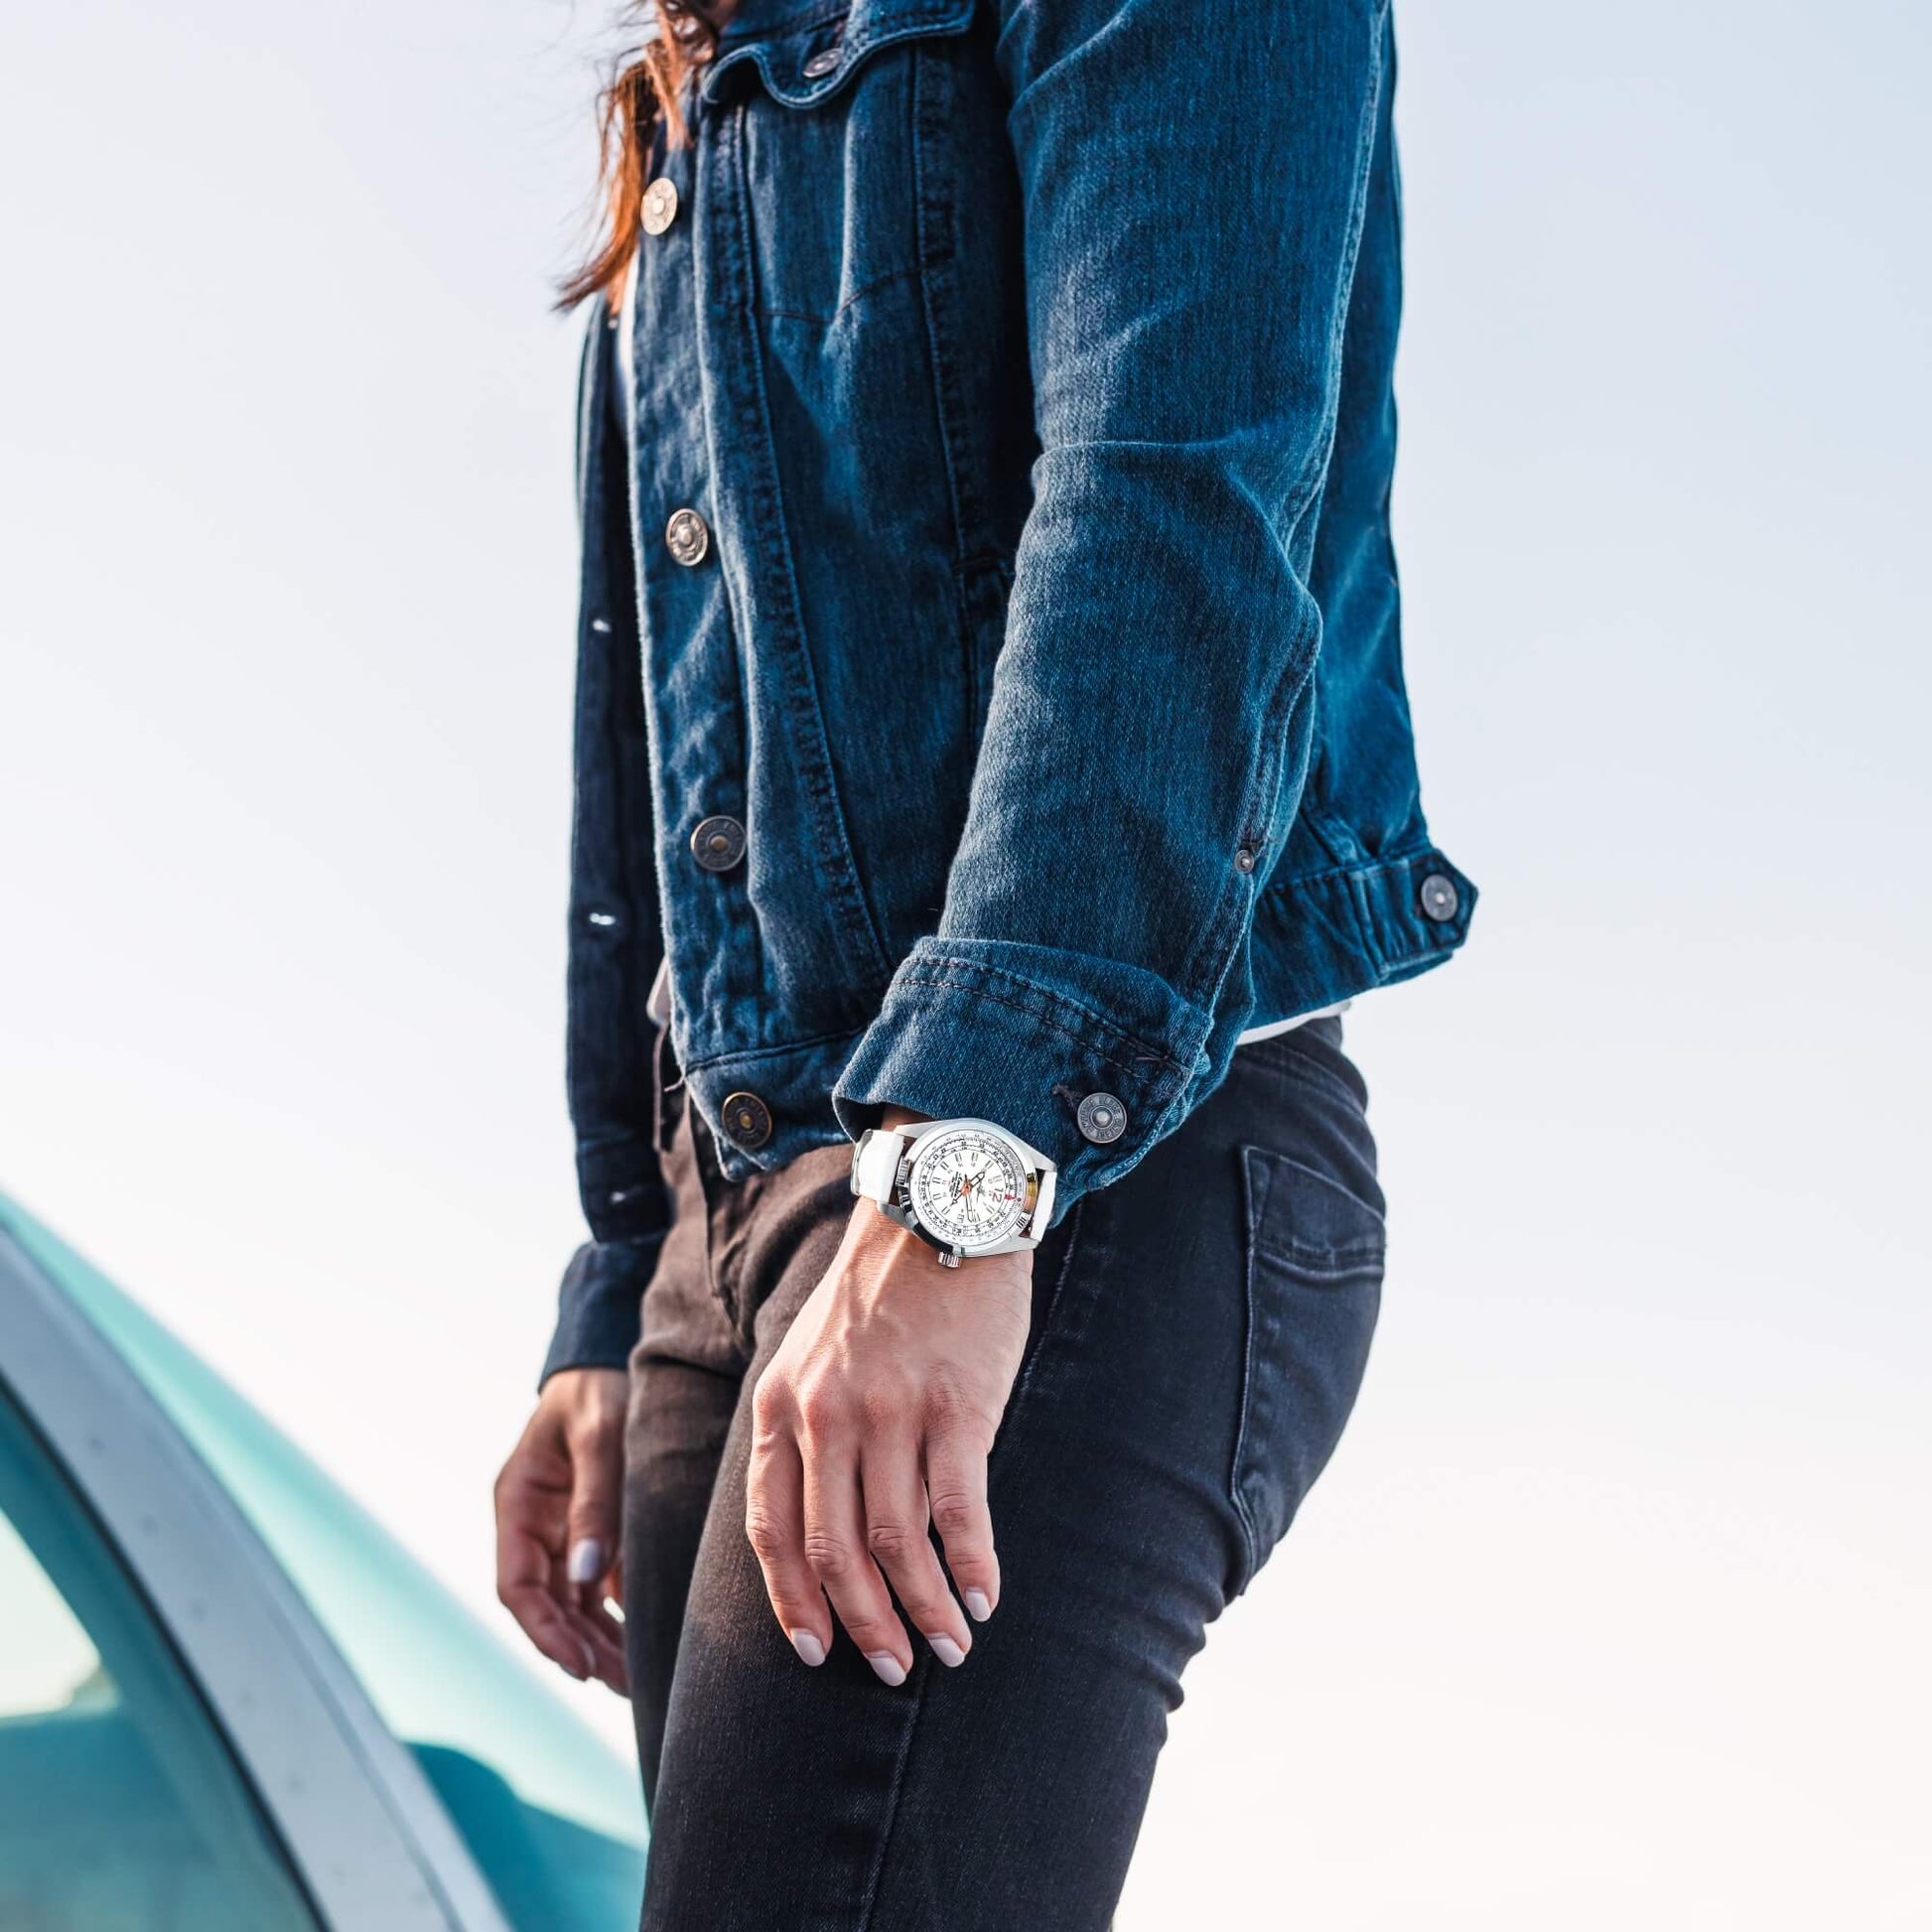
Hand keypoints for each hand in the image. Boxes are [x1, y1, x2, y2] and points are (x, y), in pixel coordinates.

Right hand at [494, 1367, 629, 1692]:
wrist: (613, 1358)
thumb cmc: (600, 1391)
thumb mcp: (599, 1437)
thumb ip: (595, 1502)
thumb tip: (585, 1577)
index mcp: (517, 1503)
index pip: (517, 1586)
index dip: (544, 1631)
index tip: (578, 1665)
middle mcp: (534, 1524)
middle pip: (547, 1604)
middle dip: (579, 1648)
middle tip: (623, 1685)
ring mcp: (562, 1529)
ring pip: (573, 1602)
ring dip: (598, 1640)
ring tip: (637, 1678)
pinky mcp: (592, 1528)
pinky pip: (598, 1584)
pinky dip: (617, 1613)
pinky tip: (645, 1638)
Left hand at [746, 1188, 1032, 1683]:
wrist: (939, 1214)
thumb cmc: (879, 1294)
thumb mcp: (809, 1354)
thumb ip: (804, 1429)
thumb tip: (818, 1525)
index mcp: (782, 1406)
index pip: (772, 1529)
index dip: (792, 1601)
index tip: (815, 1652)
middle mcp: (828, 1416)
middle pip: (836, 1550)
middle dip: (863, 1624)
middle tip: (893, 1669)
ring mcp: (892, 1413)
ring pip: (899, 1543)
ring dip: (924, 1610)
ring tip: (949, 1646)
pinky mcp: (957, 1407)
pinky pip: (959, 1508)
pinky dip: (974, 1564)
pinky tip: (986, 1596)